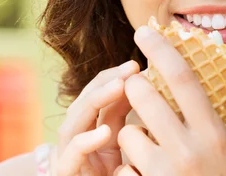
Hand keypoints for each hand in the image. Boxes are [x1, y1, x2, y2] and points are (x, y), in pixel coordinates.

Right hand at [54, 60, 140, 175]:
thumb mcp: (131, 148)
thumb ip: (134, 122)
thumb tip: (154, 88)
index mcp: (96, 134)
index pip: (99, 98)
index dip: (115, 77)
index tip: (138, 65)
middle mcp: (79, 143)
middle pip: (84, 105)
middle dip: (105, 83)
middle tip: (130, 68)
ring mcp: (70, 161)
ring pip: (72, 127)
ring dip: (94, 102)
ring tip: (119, 86)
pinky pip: (71, 160)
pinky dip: (84, 144)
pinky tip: (104, 132)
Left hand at [114, 26, 225, 175]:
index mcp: (214, 136)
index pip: (183, 78)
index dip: (162, 48)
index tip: (145, 30)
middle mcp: (186, 152)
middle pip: (143, 97)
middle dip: (136, 88)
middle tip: (140, 90)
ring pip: (128, 133)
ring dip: (133, 135)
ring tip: (149, 147)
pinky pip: (121, 171)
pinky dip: (127, 171)